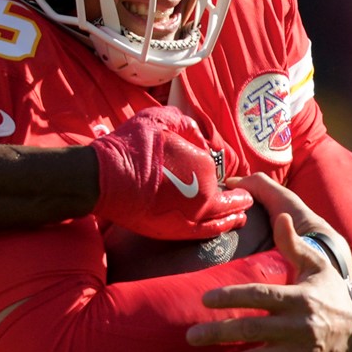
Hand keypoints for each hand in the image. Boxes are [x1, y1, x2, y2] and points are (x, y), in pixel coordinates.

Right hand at [92, 106, 251, 239]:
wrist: (106, 179)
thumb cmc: (131, 146)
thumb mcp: (161, 119)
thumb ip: (187, 126)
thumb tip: (200, 139)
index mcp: (203, 165)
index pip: (214, 166)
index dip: (208, 164)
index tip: (205, 163)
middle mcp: (204, 193)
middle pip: (228, 197)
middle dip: (238, 196)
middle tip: (245, 195)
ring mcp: (193, 216)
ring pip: (221, 218)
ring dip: (234, 215)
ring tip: (242, 215)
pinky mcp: (177, 231)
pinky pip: (207, 232)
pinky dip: (220, 228)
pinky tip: (226, 226)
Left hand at [184, 175, 351, 351]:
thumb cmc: (333, 295)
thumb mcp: (319, 267)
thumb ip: (295, 245)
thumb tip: (280, 217)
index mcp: (299, 298)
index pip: (260, 296)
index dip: (232, 297)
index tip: (205, 298)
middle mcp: (298, 327)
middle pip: (252, 330)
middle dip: (219, 334)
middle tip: (191, 336)